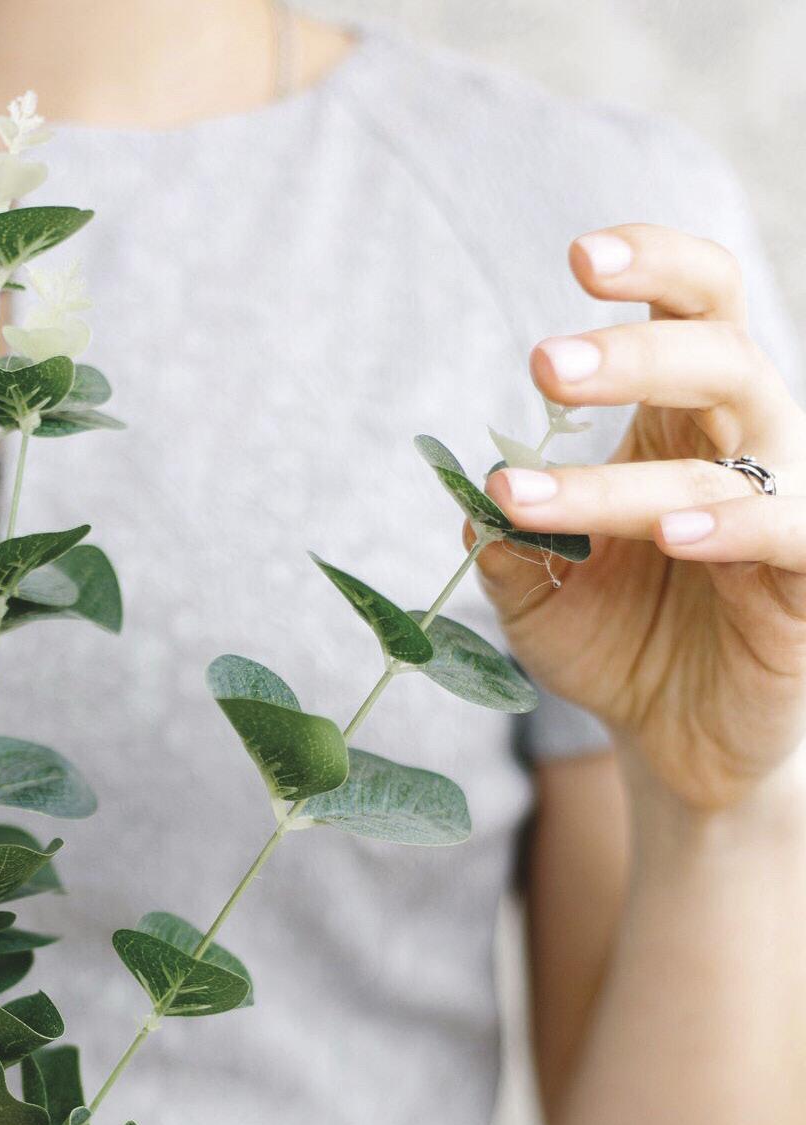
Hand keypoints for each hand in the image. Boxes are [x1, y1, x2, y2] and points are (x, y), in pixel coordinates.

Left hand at [476, 222, 805, 809]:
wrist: (678, 745)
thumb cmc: (619, 648)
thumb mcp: (541, 597)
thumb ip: (510, 542)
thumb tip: (473, 499)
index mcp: (682, 421)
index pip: (696, 306)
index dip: (655, 265)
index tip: (581, 256)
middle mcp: (745, 445)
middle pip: (718, 353)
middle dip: (630, 353)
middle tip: (541, 365)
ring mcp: (784, 506)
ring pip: (733, 450)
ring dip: (624, 471)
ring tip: (530, 493)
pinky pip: (785, 531)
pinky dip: (730, 524)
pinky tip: (671, 532)